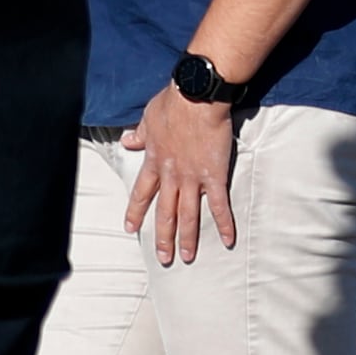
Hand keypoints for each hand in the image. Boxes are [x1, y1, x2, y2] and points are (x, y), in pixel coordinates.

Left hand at [122, 83, 240, 265]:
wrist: (196, 96)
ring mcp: (192, 177)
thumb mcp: (148, 118)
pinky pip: (218, 204)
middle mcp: (171, 175)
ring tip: (186, 257)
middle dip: (162, 237)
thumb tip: (127, 141)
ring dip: (187, 238)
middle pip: (165, 212)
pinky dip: (223, 223)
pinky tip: (228, 239)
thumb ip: (140, 134)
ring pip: (187, 215)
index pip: (142, 193)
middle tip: (162, 257)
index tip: (131, 228)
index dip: (136, 212)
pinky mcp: (215, 175)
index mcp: (154, 161)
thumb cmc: (173, 102)